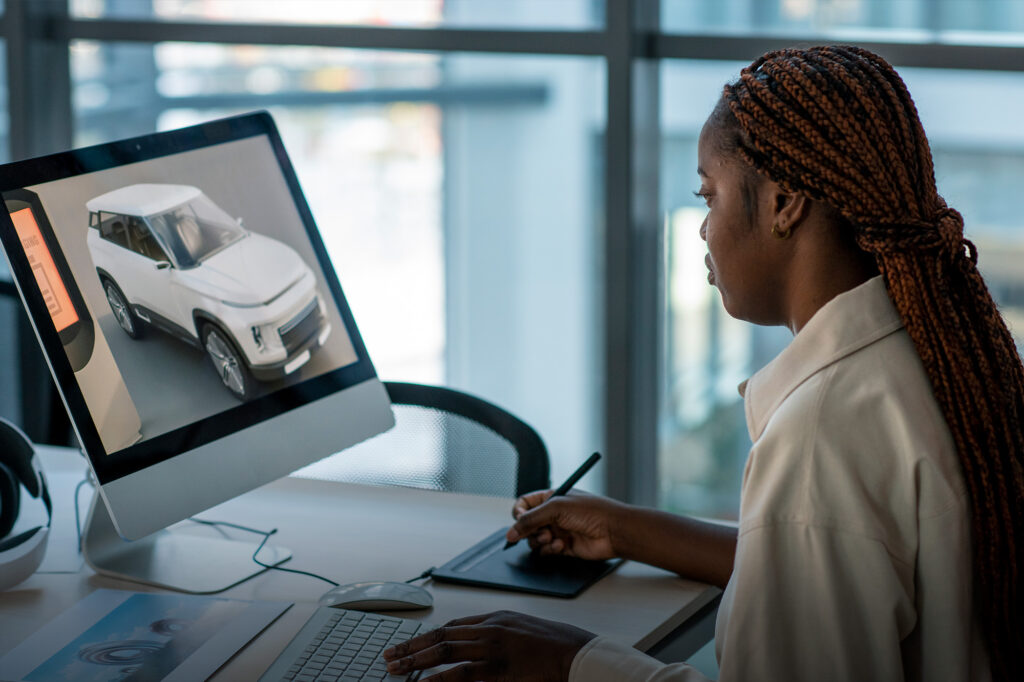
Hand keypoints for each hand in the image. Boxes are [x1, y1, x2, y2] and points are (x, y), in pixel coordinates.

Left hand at [382, 611, 595, 680]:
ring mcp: (493, 648)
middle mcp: (490, 628)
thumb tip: (476, 647)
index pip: (452, 626)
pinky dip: (438, 680)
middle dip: (412, 646)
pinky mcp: (498, 669)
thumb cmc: (557, 646)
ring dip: (415, 660)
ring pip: (444, 651)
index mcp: (497, 618)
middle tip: (389, 656)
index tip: (409, 644)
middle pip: (441, 635)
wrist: (579, 654)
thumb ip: (500, 636)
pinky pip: (460, 674)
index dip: (427, 636)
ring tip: (394, 668)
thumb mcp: (524, 632)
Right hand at [505, 490, 628, 559]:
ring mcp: (558, 531)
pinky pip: (546, 550)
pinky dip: (550, 550)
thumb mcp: (556, 508)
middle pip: (528, 524)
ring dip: (540, 541)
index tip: (520, 520)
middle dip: (530, 530)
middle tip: (541, 531)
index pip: (525, 504)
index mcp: (551, 498)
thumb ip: (530, 519)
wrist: (613, 530)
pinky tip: (562, 545)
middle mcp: (553, 514)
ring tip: (551, 538)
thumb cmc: (592, 511)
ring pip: (535, 539)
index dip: (519, 513)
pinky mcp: (564, 547)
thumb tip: (511, 532)